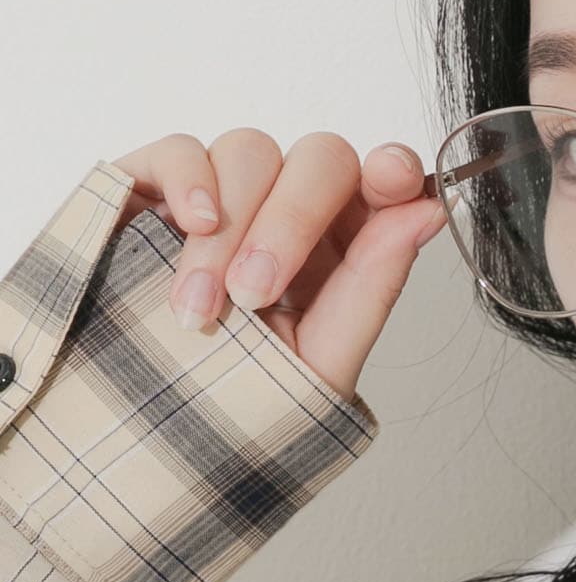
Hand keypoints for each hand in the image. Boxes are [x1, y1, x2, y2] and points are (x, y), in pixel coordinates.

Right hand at [110, 129, 448, 402]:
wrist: (141, 433)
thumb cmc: (240, 400)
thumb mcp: (318, 359)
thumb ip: (373, 285)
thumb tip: (427, 214)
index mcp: (343, 243)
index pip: (383, 179)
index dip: (393, 168)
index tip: (392, 182)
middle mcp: (289, 206)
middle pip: (320, 158)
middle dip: (291, 221)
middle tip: (253, 295)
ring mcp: (225, 192)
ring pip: (251, 151)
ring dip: (229, 229)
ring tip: (201, 309)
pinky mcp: (155, 186)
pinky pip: (182, 148)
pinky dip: (190, 179)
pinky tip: (191, 224)